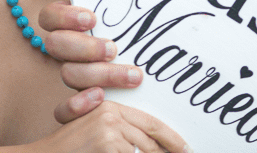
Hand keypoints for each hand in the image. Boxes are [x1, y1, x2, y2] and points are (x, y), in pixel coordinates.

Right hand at [39, 2, 143, 122]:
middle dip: (85, 47)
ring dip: (97, 74)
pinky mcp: (77, 102)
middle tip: (113, 49)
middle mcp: (66, 48)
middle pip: (56, 47)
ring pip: (67, 74)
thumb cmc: (136, 25)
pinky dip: (77, 106)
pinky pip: (62, 111)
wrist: (150, 63)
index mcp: (69, 23)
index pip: (48, 17)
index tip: (92, 19)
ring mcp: (72, 74)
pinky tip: (101, 99)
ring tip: (132, 75)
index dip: (65, 18)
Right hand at [39, 100, 188, 152]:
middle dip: (167, 152)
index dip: (171, 137)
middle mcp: (112, 114)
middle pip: (151, 139)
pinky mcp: (108, 144)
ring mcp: (110, 129)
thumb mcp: (95, 134)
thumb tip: (150, 145)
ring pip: (143, 152)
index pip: (150, 122)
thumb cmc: (70, 151)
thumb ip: (120, 134)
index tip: (185, 148)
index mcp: (112, 107)